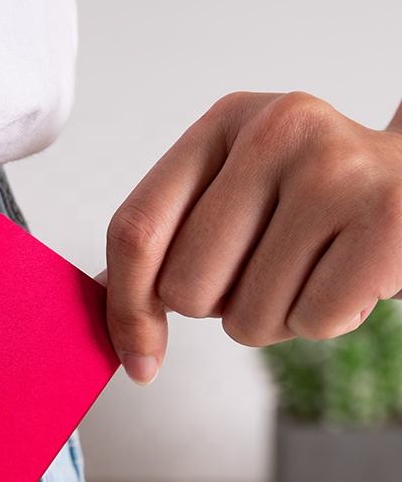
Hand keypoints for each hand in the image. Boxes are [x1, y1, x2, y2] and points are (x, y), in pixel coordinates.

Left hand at [105, 91, 401, 383]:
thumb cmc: (314, 197)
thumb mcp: (233, 193)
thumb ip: (166, 239)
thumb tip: (107, 302)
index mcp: (223, 123)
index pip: (136, 229)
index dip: (125, 308)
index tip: (137, 358)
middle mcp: (277, 132)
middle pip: (185, 288)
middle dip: (218, 305)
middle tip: (266, 266)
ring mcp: (337, 172)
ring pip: (245, 318)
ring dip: (271, 316)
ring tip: (309, 266)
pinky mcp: (388, 221)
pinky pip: (309, 324)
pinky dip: (321, 321)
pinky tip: (344, 275)